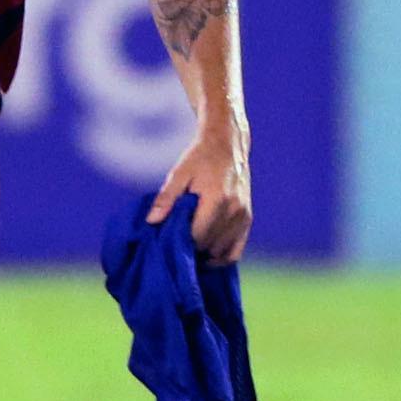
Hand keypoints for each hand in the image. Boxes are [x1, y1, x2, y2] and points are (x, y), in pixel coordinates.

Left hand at [150, 126, 251, 264]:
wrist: (227, 144)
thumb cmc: (199, 158)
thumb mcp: (178, 174)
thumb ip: (166, 199)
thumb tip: (152, 221)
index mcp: (217, 200)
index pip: (197, 236)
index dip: (180, 242)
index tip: (168, 239)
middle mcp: (234, 211)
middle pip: (208, 246)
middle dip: (191, 248)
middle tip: (175, 243)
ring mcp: (243, 216)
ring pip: (221, 252)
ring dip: (205, 254)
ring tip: (189, 246)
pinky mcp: (248, 219)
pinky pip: (236, 251)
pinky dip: (221, 257)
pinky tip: (206, 255)